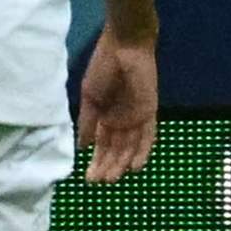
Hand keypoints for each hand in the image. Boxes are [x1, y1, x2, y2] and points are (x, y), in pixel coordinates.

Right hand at [77, 34, 156, 182]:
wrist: (123, 47)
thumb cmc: (103, 67)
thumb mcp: (90, 97)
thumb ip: (87, 122)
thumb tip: (81, 147)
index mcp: (105, 116)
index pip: (102, 144)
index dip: (96, 161)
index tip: (88, 178)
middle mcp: (121, 120)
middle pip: (116, 149)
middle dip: (107, 166)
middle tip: (98, 183)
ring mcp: (136, 116)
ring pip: (130, 146)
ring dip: (121, 163)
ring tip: (111, 178)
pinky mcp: (149, 111)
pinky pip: (148, 135)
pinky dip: (142, 151)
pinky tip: (135, 167)